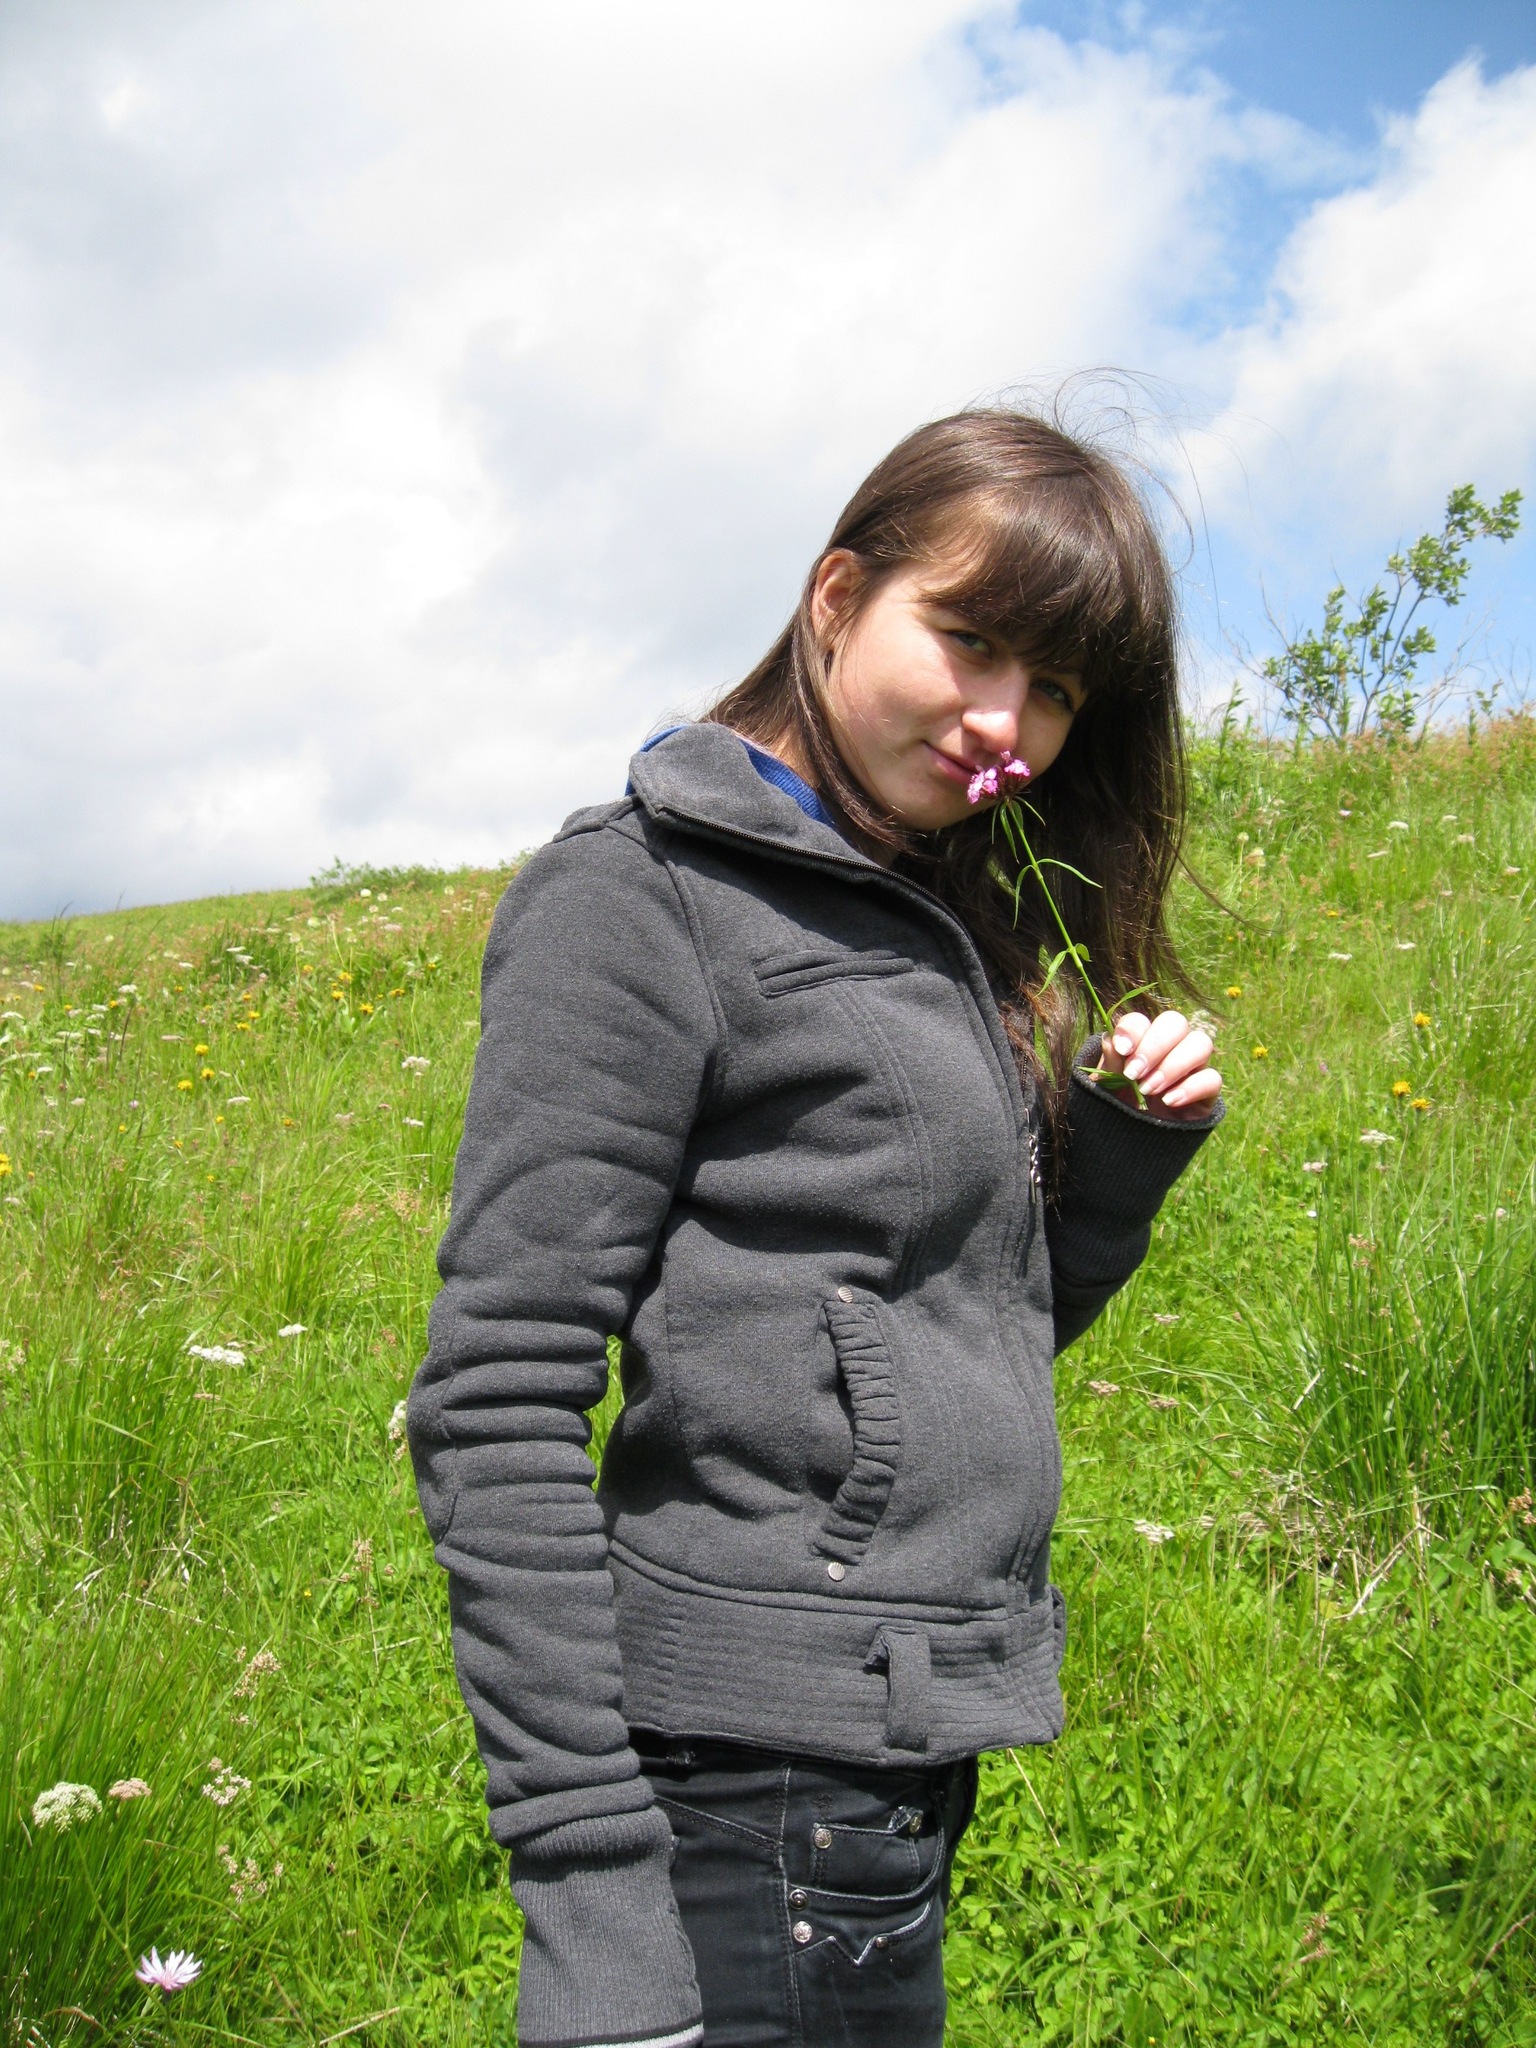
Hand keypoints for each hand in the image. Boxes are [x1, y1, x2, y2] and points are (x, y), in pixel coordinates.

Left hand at [1095, 1011, 1221, 1121]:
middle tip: (1135, 1073)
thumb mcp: (1105, 1092)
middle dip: (1155, 1045)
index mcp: (1140, 1042)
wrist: (1130, 1150)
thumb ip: (1108, 1066)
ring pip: (1201, 1042)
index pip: (1141, 1020)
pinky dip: (1191, 1087)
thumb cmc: (1115, 1113)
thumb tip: (1108, 1039)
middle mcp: (1170, 1048)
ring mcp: (1192, 1068)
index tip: (1122, 1050)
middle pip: (1176, 1022)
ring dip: (1173, 1064)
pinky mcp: (1208, 1092)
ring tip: (1149, 1090)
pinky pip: (1213, 1078)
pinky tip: (1169, 1102)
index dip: (1132, 1029)